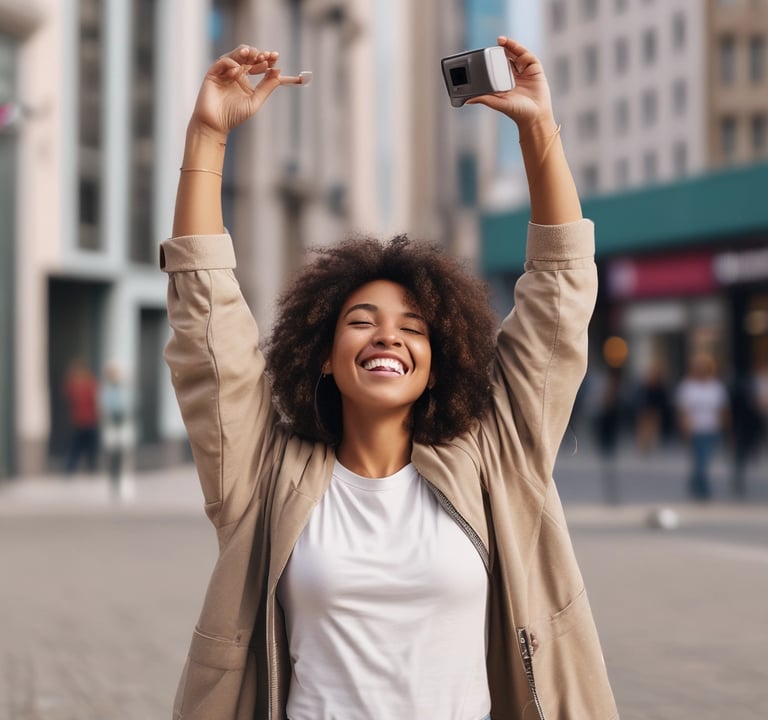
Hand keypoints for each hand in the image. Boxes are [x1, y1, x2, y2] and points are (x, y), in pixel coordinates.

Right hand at [188, 45, 303, 139]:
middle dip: (257, 54)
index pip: (258, 64)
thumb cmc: (234, 115)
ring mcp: (224, 71)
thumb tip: (279, 73)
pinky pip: (223, 62)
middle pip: (248, 56)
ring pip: (235, 55)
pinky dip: (231, 63)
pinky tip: (237, 71)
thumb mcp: (255, 101)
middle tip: (265, 56)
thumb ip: (266, 87)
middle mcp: (235, 72)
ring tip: (253, 54)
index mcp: (245, 79)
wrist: (215, 124)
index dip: (267, 59)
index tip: (275, 56)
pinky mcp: (213, 72)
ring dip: (244, 52)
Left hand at [466, 37, 554, 132]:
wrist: (535, 116)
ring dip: (510, 46)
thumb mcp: (498, 103)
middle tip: (495, 44)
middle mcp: (515, 76)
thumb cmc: (517, 112)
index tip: (486, 53)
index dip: (493, 59)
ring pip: (517, 54)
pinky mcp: (535, 69)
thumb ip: (484, 99)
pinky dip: (520, 49)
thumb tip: (467, 100)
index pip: (498, 66)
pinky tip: (513, 46)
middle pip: (508, 58)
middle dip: (502, 49)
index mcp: (505, 82)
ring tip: (502, 41)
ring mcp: (525, 71)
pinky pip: (528, 56)